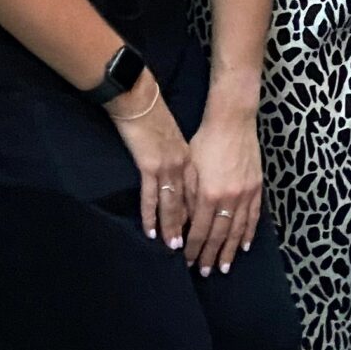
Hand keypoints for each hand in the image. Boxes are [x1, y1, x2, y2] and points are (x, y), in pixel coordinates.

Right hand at [110, 80, 193, 248]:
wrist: (140, 99)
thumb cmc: (154, 118)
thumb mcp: (174, 140)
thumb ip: (180, 160)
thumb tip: (182, 180)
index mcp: (191, 160)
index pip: (201, 195)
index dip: (206, 217)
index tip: (210, 236)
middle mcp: (185, 166)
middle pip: (192, 204)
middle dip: (196, 229)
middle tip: (198, 250)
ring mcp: (168, 167)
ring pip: (174, 205)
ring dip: (174, 229)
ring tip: (177, 249)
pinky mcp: (150, 166)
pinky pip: (151, 197)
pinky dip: (151, 217)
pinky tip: (151, 232)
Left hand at [186, 116, 262, 273]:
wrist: (232, 122)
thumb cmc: (205, 142)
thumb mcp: (188, 169)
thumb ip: (186, 198)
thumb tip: (181, 225)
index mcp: (208, 194)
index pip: (198, 231)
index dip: (192, 249)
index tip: (187, 262)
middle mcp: (228, 199)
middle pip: (218, 235)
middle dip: (209, 255)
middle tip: (205, 272)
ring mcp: (245, 194)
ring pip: (237, 230)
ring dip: (229, 251)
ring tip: (223, 267)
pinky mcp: (256, 188)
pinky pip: (253, 217)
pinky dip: (248, 233)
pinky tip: (243, 246)